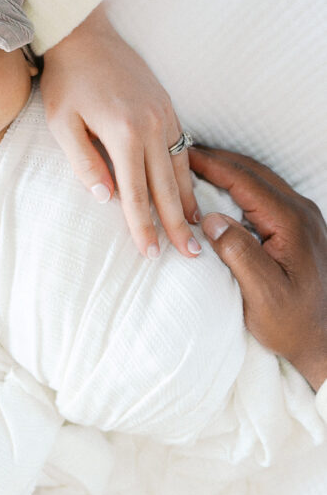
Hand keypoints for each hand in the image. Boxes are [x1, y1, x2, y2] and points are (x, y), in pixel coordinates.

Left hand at [41, 3, 198, 258]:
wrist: (85, 34)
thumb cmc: (66, 80)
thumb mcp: (62, 123)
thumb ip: (84, 163)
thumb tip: (106, 199)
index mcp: (123, 132)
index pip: (135, 192)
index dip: (142, 226)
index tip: (150, 252)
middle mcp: (150, 125)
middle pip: (165, 187)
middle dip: (175, 225)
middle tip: (189, 255)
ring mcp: (163, 114)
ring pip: (180, 168)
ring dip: (186, 202)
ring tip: (195, 231)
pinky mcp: (167, 105)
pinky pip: (181, 147)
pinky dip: (187, 174)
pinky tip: (188, 191)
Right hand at [190, 146, 326, 390]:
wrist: (324, 340)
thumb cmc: (292, 322)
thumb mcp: (262, 293)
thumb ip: (239, 253)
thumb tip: (211, 220)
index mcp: (290, 223)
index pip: (245, 181)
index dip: (212, 166)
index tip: (182, 156)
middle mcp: (301, 213)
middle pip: (254, 172)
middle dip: (218, 160)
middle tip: (182, 154)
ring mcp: (302, 218)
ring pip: (260, 180)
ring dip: (228, 170)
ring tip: (196, 167)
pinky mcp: (298, 227)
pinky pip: (265, 194)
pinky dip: (239, 185)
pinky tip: (221, 191)